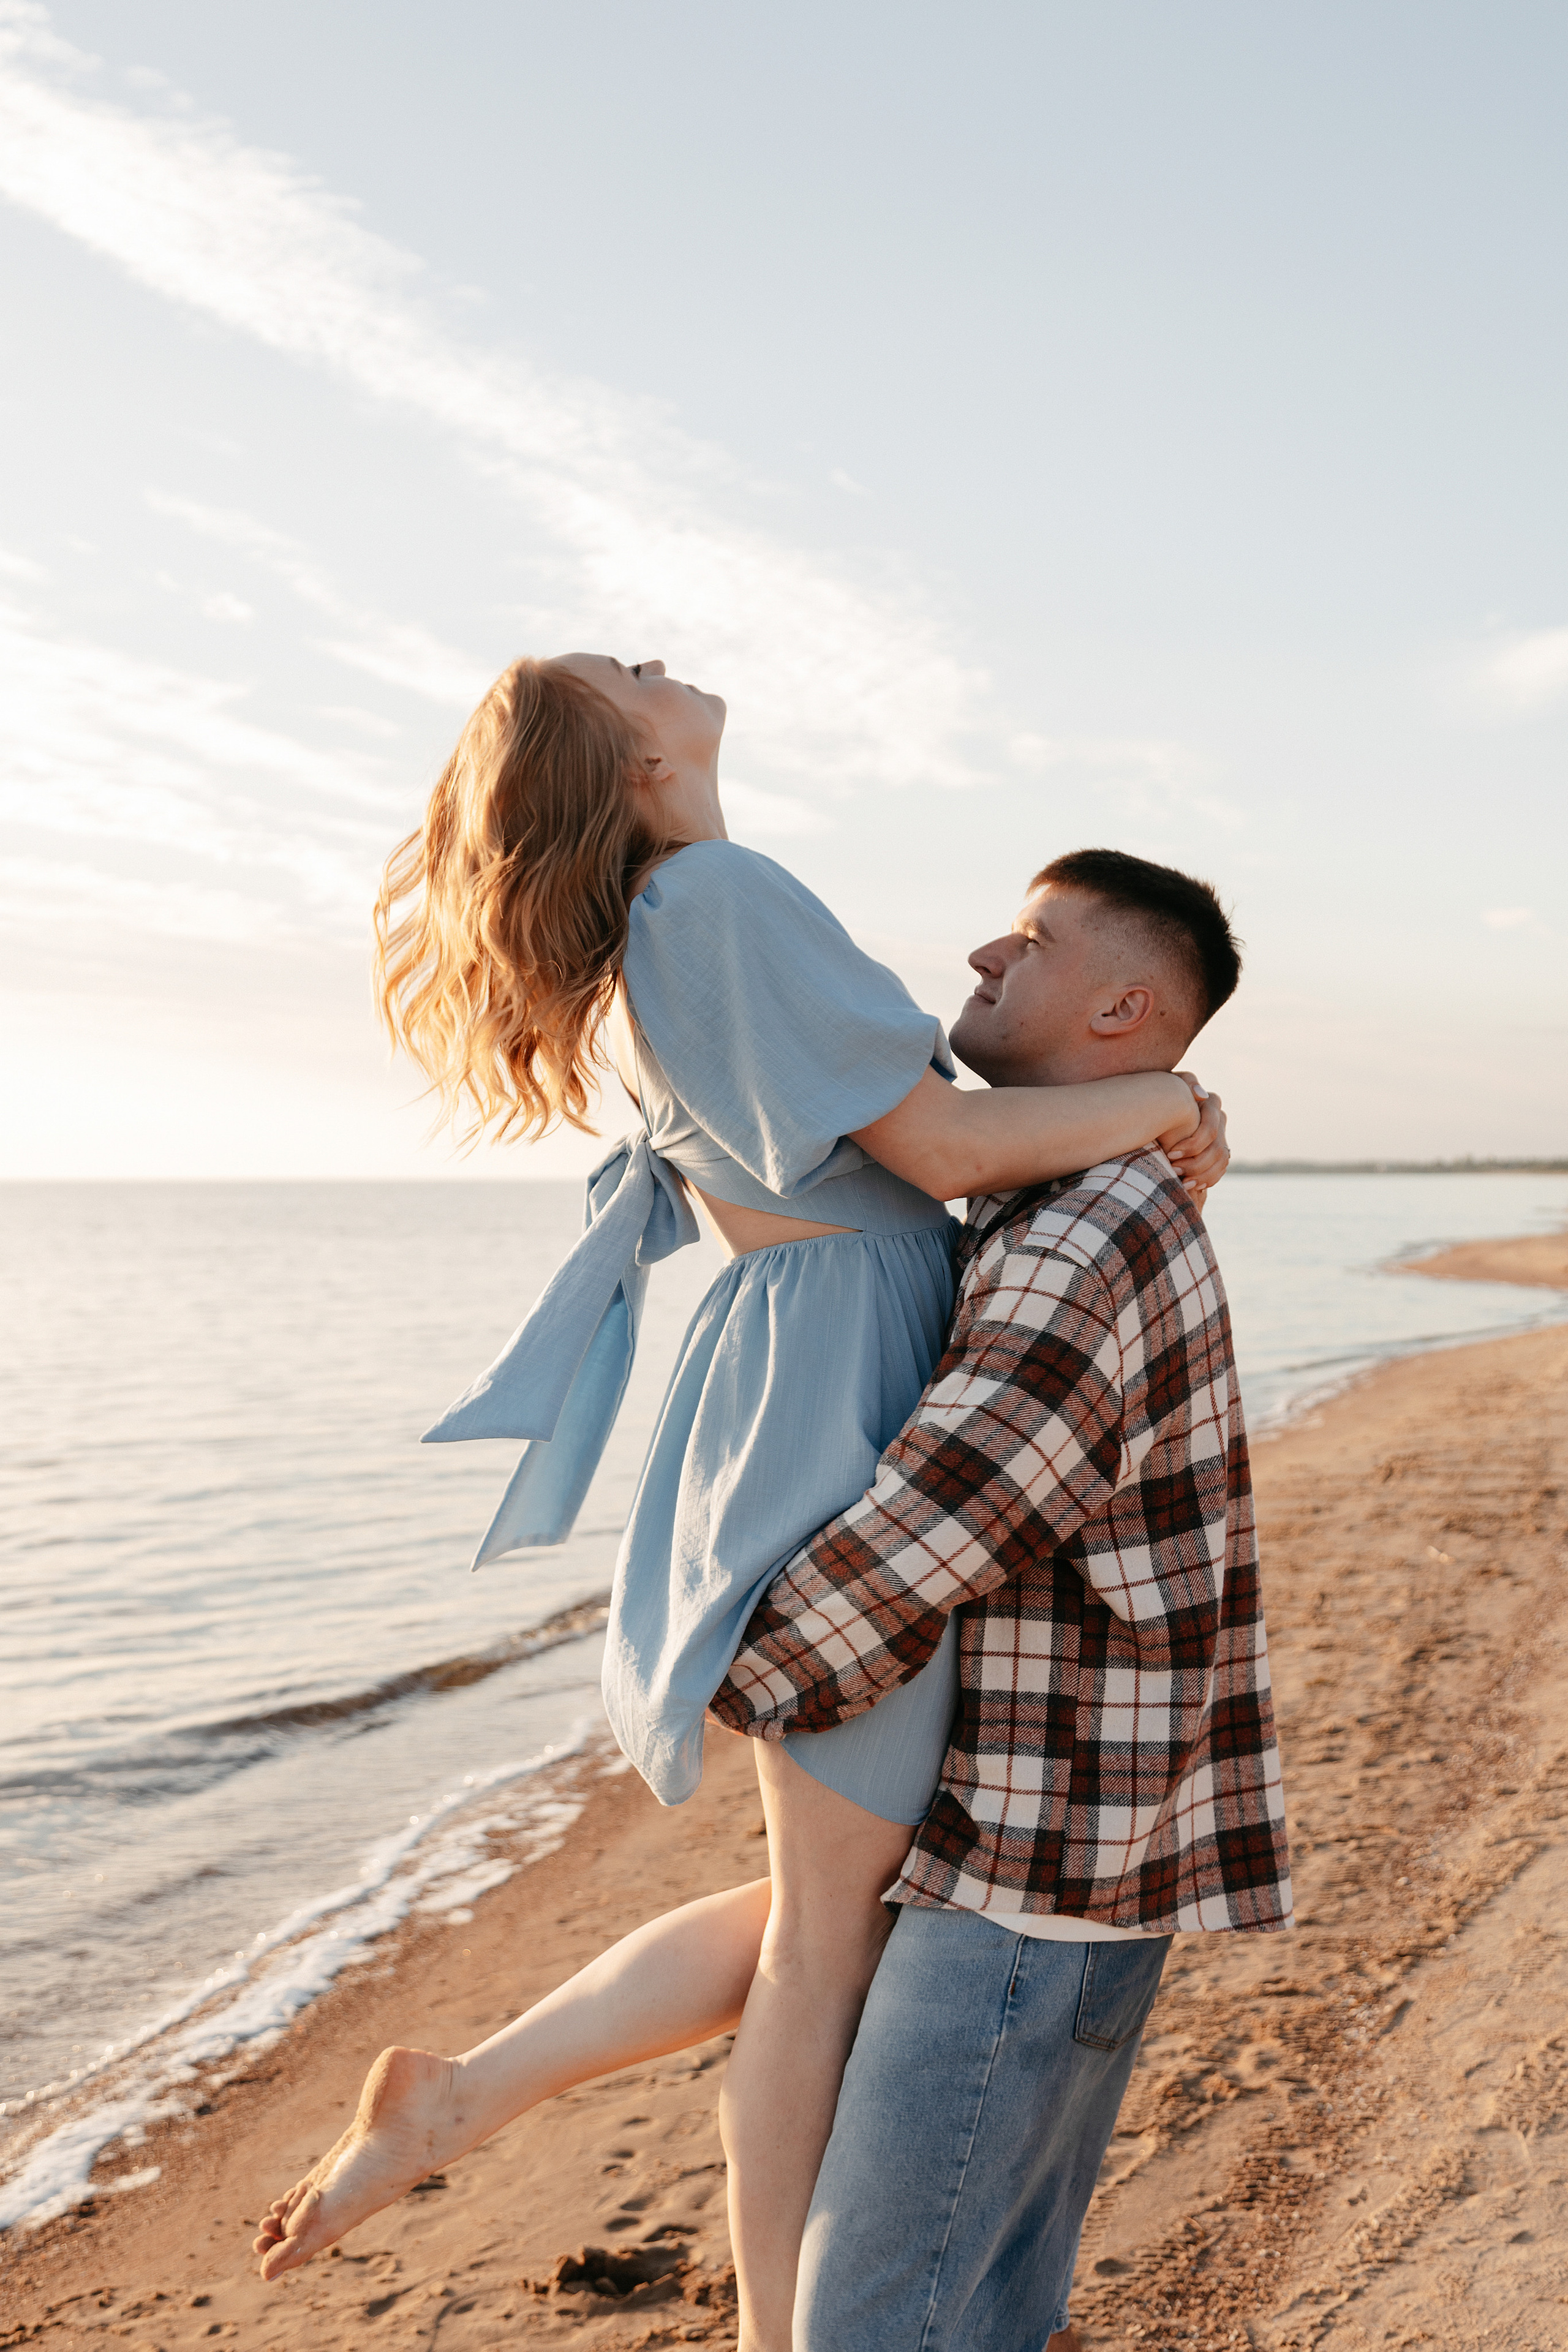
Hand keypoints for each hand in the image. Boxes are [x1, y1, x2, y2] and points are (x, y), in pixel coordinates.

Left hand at [1161, 1075, 1229, 1196]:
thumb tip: (1201, 1095)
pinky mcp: (1220, 1149)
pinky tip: (1193, 1185)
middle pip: (1217, 1148)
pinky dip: (1209, 1179)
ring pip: (1222, 1160)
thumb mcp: (1170, 1083)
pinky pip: (1221, 1169)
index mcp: (1211, 1103)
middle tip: (1174, 1170)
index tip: (1170, 1154)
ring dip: (1202, 1174)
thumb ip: (1186, 1082)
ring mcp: (1222, 1134)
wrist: (1158, 1107)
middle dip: (1196, 1163)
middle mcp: (1220, 1119)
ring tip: (1183, 1182)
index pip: (1211, 1129)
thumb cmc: (1160, 1093)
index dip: (1193, 1145)